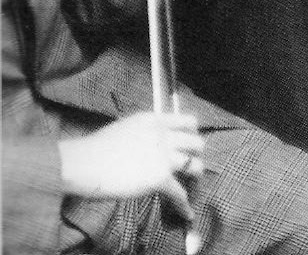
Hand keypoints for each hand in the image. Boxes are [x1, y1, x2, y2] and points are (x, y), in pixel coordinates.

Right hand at [59, 112, 204, 220]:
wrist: (82, 163)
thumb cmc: (95, 149)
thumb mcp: (126, 128)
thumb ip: (146, 133)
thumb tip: (155, 143)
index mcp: (155, 121)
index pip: (189, 121)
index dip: (193, 133)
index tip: (189, 143)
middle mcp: (163, 136)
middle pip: (197, 143)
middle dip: (196, 155)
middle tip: (189, 164)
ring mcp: (163, 157)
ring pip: (195, 166)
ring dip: (195, 177)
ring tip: (191, 184)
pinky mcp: (159, 178)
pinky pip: (180, 194)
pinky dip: (184, 206)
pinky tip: (187, 213)